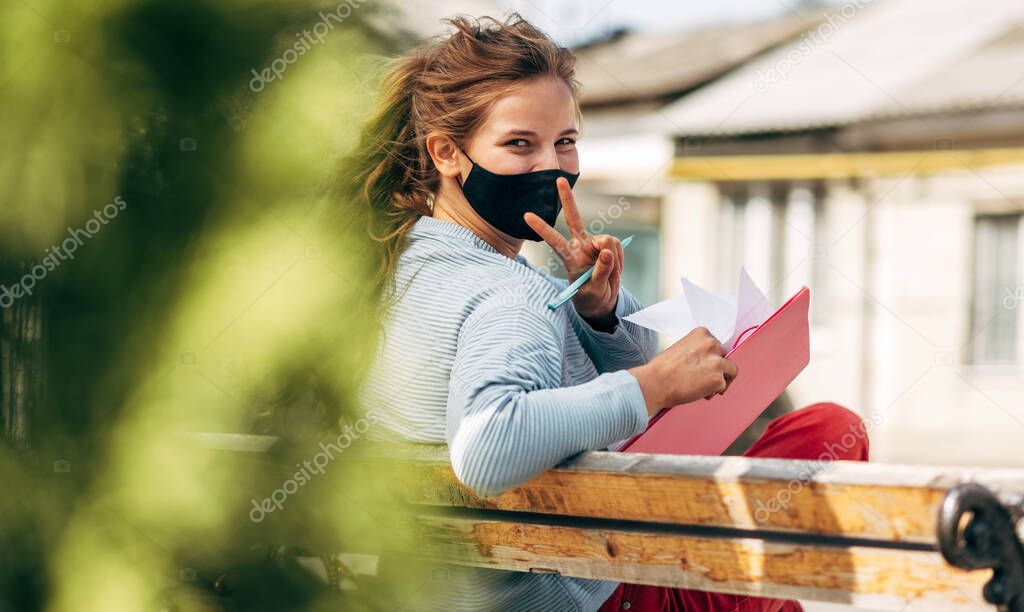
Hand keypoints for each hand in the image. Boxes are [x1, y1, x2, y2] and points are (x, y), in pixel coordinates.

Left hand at [524, 177, 623, 320]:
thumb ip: (601, 271)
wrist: (602, 300)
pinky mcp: (607, 245)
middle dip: (567, 199)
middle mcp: (580, 245)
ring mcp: (593, 244)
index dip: (542, 228)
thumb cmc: (592, 296)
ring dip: (613, 258)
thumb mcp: (595, 290)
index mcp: (569, 257)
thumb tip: (608, 252)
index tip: (526, 216)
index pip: (553, 240)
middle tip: (558, 179)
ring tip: (609, 275)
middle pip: (574, 218)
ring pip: (607, 241)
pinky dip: (619, 259)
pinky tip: (614, 269)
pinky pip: (617, 246)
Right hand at [628, 327, 738, 415]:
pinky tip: (700, 392)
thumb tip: (705, 361)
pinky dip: (713, 391)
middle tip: (704, 377)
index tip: (705, 364)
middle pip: (725, 357)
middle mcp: (712, 344)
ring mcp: (717, 362)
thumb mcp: (681, 348)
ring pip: (731, 371)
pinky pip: (723, 387)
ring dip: (720, 380)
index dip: (711, 357)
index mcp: (702, 334)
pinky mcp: (718, 379)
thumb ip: (697, 351)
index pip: (716, 345)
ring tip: (704, 386)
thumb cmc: (662, 368)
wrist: (656, 382)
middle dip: (717, 368)